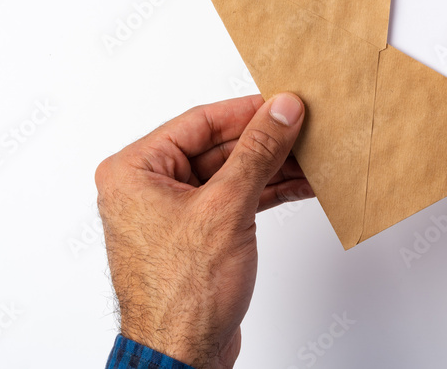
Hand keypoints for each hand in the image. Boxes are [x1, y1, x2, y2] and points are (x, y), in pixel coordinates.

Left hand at [94, 93, 313, 368]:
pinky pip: (234, 200)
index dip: (247, 111)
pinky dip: (266, 192)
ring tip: (311, 154)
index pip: (200, 122)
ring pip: (230, 174)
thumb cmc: (182, 295)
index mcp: (135, 170)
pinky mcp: (196, 236)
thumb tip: (281, 111)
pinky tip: (300, 184)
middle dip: (264, 141)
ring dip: (271, 167)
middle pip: (217, 147)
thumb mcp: (227, 207)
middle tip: (304, 126)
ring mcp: (172, 213)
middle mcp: (147, 188)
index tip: (284, 102)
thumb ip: (257, 152)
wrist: (183, 355)